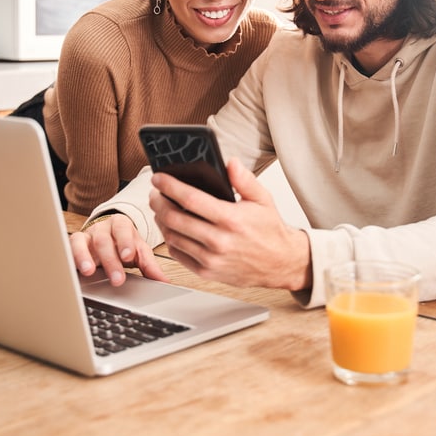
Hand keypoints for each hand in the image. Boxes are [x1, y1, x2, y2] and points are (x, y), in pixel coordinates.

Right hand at [69, 214, 169, 285]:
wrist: (107, 238)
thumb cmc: (123, 245)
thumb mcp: (138, 252)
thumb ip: (150, 266)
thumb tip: (164, 282)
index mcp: (121, 225)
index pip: (122, 229)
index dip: (125, 242)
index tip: (128, 257)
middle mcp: (101, 228)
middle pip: (103, 240)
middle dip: (110, 260)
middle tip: (117, 279)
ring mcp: (85, 236)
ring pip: (81, 241)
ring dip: (84, 257)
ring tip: (89, 271)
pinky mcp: (73, 245)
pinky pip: (67, 248)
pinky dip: (69, 258)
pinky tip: (72, 270)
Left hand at [149, 157, 312, 290]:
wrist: (280, 263)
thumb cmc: (270, 230)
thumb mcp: (262, 200)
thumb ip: (245, 180)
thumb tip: (230, 162)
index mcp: (231, 219)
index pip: (190, 199)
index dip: (170, 186)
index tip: (159, 178)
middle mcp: (219, 241)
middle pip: (175, 218)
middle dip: (159, 203)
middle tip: (155, 194)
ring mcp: (211, 259)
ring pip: (173, 237)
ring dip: (161, 221)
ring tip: (160, 209)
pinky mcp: (207, 272)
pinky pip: (178, 255)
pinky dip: (170, 239)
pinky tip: (171, 229)